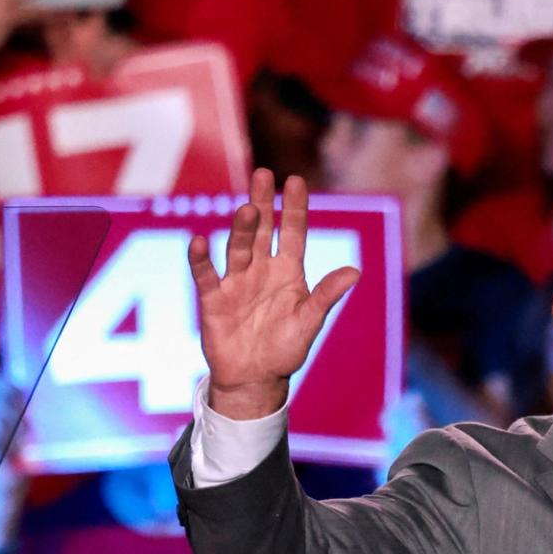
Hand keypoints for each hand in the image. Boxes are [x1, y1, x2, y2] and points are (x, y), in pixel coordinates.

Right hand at [189, 169, 359, 417]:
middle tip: (263, 174)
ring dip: (243, 229)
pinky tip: (198, 241)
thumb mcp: (309, 321)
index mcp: (287, 272)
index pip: (292, 233)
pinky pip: (206, 275)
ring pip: (239, 248)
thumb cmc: (285, 349)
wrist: (255, 379)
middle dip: (263, 203)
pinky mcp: (214, 299)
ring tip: (248, 209)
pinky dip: (201, 259)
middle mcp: (261, 270)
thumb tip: (354, 271)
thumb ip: (326, 295)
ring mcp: (236, 282)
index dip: (294, 208)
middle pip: (262, 230)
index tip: (296, 181)